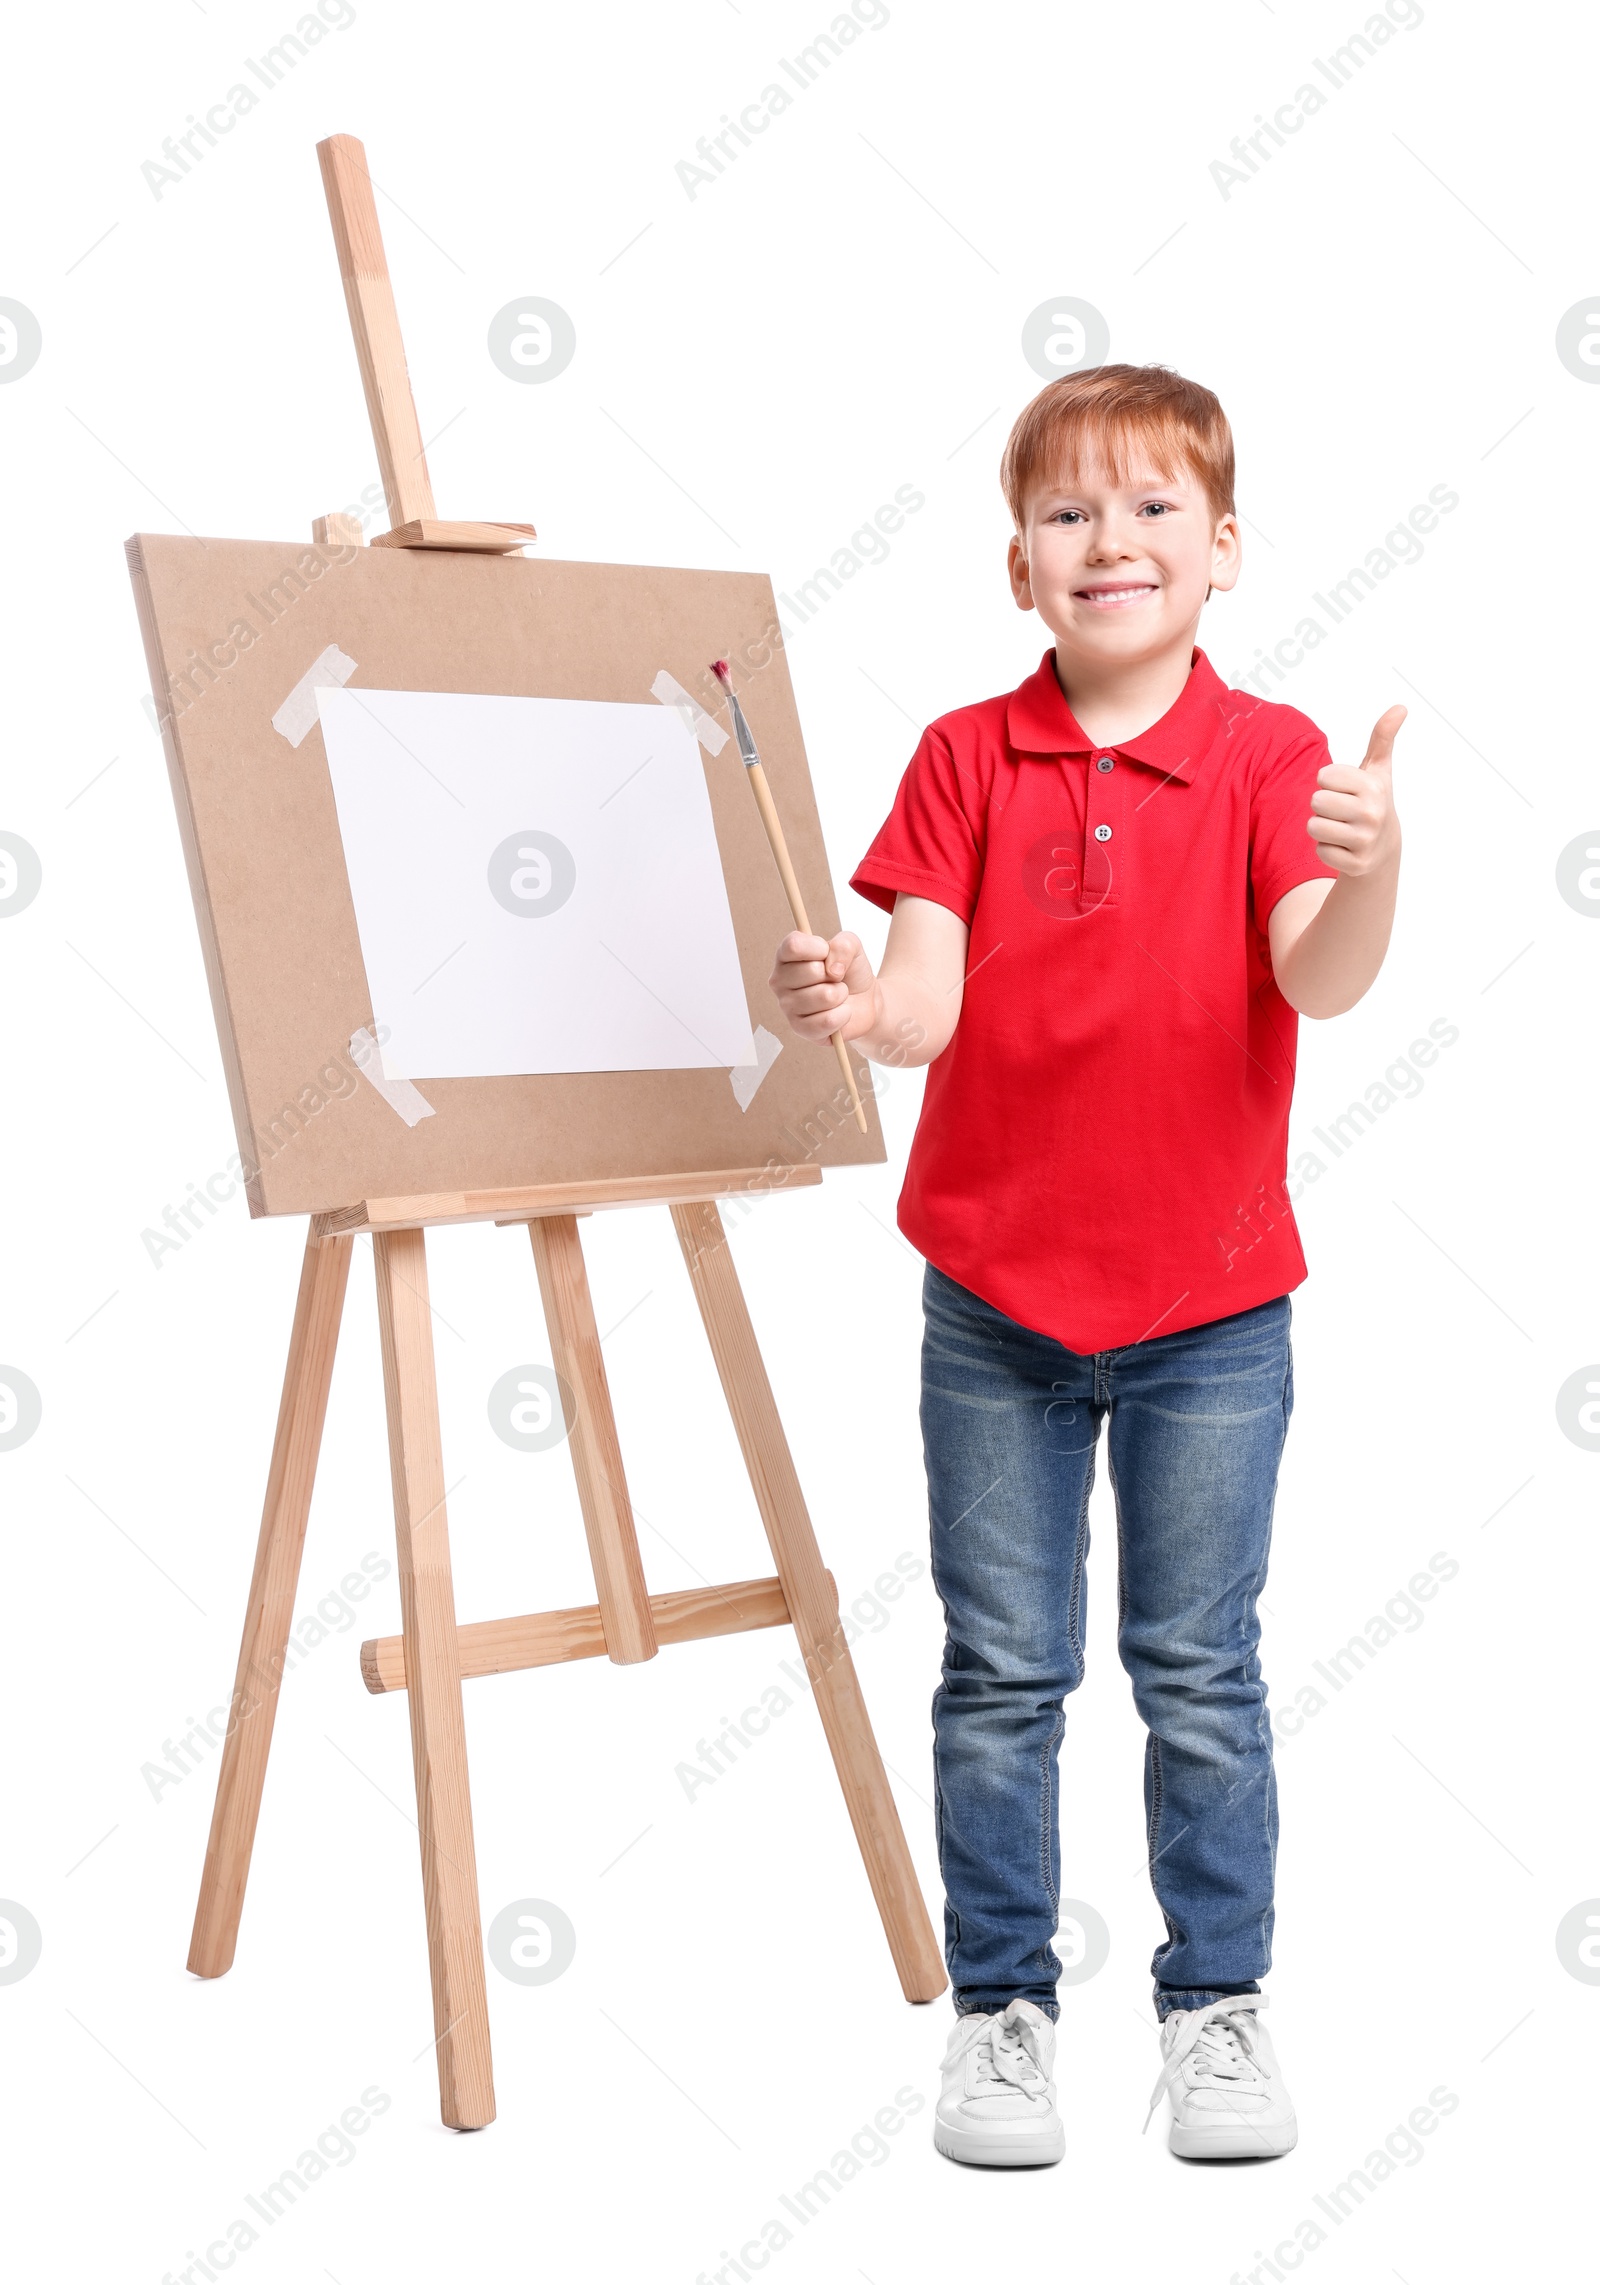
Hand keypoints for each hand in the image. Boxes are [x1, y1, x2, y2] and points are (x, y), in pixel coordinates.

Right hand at [769, 929, 878, 1042]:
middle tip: (834, 979)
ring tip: (838, 995)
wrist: (864, 1001)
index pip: (793, 946)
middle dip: (835, 974)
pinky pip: (828, 1020)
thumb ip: (843, 945)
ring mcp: (787, 1006)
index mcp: (785, 956)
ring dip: (841, 994)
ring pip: (825, 996)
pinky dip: (843, 1015)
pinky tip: (838, 1012)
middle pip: (812, 970)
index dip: (818, 948)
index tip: (827, 952)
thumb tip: (832, 970)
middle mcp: (780, 981)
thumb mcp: (852, 946)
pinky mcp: (799, 1029)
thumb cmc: (850, 971)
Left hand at [1308, 705, 1403, 877]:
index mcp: (1373, 786)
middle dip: (1323, 806)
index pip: (1324, 776)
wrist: (1383, 848)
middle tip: (1341, 811)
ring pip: (1313, 827)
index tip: (1345, 789)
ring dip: (1321, 827)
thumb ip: (1383, 737)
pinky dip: (1326, 849)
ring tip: (1340, 827)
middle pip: (1316, 802)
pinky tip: (1344, 846)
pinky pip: (1319, 851)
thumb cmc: (1372, 800)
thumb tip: (1400, 706)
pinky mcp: (1356, 864)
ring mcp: (1365, 840)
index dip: (1328, 782)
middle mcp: (1372, 813)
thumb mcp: (1378, 769)